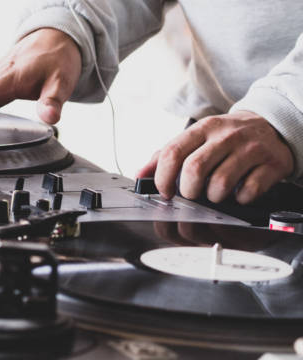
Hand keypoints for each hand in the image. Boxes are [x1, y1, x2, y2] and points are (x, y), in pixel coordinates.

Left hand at [136, 111, 293, 203]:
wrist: (271, 125)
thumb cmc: (225, 137)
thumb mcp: (195, 138)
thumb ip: (166, 155)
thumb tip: (140, 175)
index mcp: (202, 129)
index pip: (172, 152)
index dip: (162, 178)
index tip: (165, 191)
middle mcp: (225, 136)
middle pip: (195, 168)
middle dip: (187, 190)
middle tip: (191, 195)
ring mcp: (250, 148)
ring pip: (221, 183)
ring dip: (213, 197)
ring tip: (214, 195)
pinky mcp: (272, 163)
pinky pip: (250, 190)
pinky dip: (240, 199)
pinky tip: (239, 193)